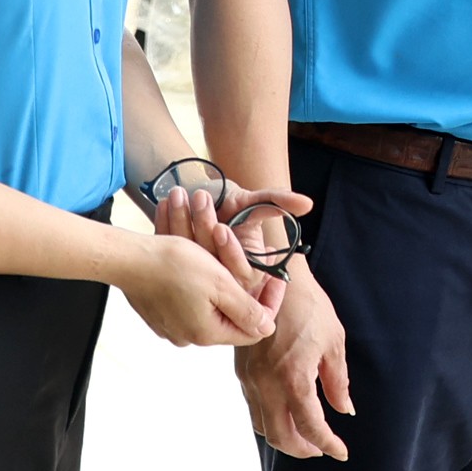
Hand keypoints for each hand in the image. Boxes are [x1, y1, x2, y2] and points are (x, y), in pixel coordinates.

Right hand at [116, 228, 278, 347]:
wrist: (129, 258)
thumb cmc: (174, 266)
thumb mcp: (221, 284)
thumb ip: (246, 310)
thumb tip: (268, 328)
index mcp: (208, 332)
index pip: (254, 328)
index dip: (269, 302)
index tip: (276, 277)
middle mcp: (190, 336)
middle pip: (233, 318)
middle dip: (246, 289)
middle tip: (255, 263)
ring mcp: (172, 327)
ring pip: (212, 308)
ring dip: (224, 284)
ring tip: (228, 260)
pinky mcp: (160, 316)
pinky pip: (191, 303)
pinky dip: (202, 286)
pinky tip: (201, 266)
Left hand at [149, 174, 311, 294]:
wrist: (213, 200)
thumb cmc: (238, 204)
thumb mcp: (257, 202)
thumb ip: (278, 202)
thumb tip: (307, 204)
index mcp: (244, 271)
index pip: (238, 272)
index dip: (230, 251)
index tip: (222, 228)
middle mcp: (220, 276)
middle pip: (210, 262)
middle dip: (202, 227)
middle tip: (200, 198)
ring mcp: (195, 270)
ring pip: (187, 254)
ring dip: (181, 222)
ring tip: (180, 194)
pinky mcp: (175, 260)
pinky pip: (169, 245)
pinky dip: (164, 222)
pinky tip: (164, 202)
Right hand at [237, 258, 355, 460]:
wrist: (269, 278)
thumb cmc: (307, 305)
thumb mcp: (333, 341)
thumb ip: (337, 381)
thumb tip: (344, 409)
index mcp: (294, 378)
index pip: (310, 426)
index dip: (327, 444)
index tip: (341, 451)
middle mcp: (267, 384)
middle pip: (280, 437)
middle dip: (303, 449)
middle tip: (321, 448)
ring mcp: (250, 379)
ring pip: (262, 426)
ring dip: (284, 437)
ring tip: (305, 435)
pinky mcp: (241, 371)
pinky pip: (253, 407)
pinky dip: (270, 420)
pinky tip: (286, 412)